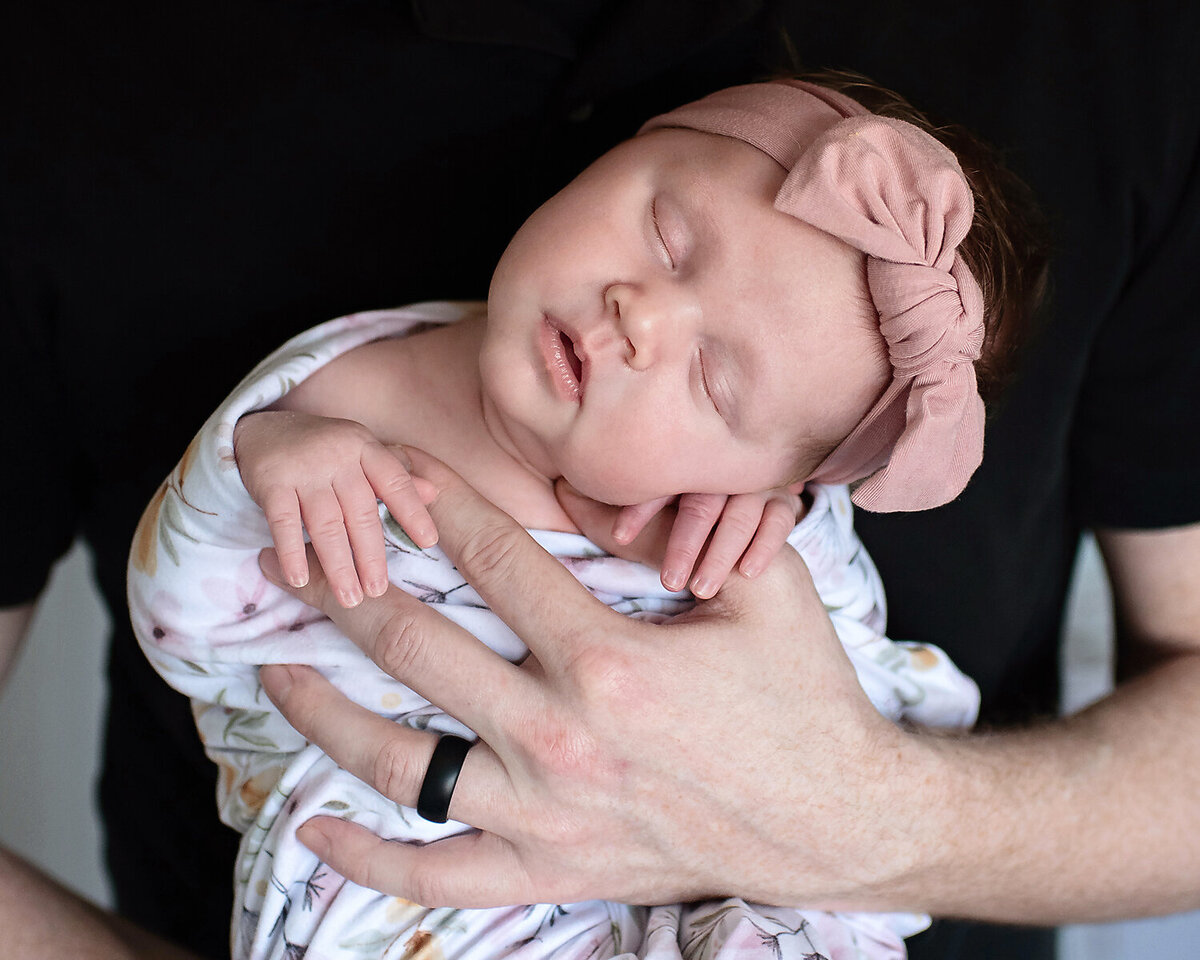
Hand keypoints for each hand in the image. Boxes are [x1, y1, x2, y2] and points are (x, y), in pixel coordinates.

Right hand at [233, 410, 436, 606]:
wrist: (263, 427)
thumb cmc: (323, 449)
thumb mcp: (361, 452)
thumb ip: (394, 476)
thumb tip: (435, 493)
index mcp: (365, 447)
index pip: (395, 481)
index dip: (413, 511)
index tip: (430, 542)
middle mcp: (338, 455)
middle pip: (360, 512)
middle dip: (371, 556)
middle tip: (378, 591)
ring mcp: (304, 468)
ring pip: (326, 523)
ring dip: (338, 565)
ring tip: (349, 597)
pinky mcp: (271, 481)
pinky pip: (283, 523)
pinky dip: (292, 553)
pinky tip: (300, 580)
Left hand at [258, 450, 917, 909]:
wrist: (833, 822)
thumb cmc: (800, 699)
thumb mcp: (765, 593)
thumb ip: (694, 525)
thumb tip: (623, 477)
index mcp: (607, 657)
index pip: (490, 559)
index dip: (433, 505)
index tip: (392, 475)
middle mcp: (558, 735)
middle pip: (417, 649)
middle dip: (346, 592)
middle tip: (298, 561)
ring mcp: (545, 813)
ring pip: (400, 761)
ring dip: (325, 712)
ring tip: (276, 671)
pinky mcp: (549, 869)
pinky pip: (435, 875)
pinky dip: (367, 857)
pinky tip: (313, 828)